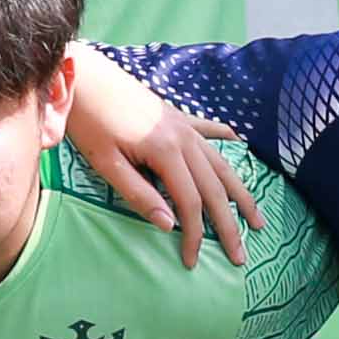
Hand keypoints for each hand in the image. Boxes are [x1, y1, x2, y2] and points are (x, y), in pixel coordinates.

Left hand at [62, 44, 256, 267]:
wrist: (83, 77)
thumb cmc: (88, 121)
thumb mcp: (106, 163)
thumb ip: (138, 194)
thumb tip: (168, 226)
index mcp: (166, 152)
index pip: (190, 203)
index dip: (195, 235)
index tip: (193, 261)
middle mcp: (183, 138)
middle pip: (215, 188)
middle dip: (231, 225)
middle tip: (242, 256)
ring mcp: (182, 125)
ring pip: (220, 163)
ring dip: (239, 192)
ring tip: (256, 217)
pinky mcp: (174, 115)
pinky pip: (207, 130)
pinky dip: (224, 138)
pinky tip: (238, 143)